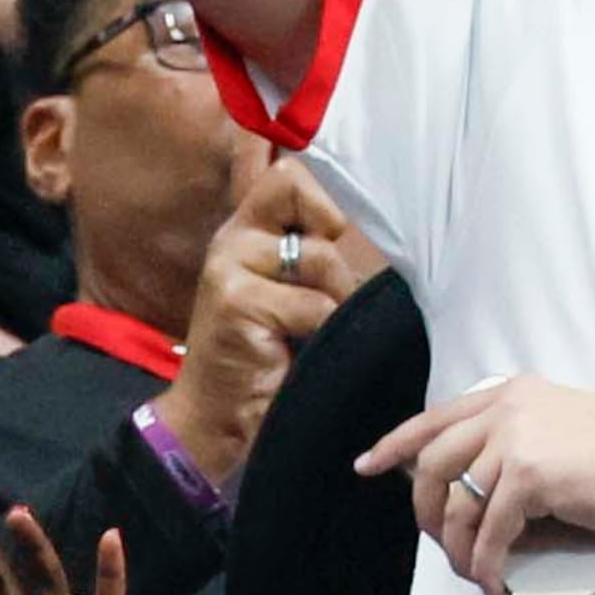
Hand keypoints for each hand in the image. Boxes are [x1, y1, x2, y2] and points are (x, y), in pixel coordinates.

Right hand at [153, 160, 368, 485]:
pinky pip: (313, 305)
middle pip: (307, 203)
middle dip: (334, 259)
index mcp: (246, 232)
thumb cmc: (265, 359)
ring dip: (334, 302)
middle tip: (324, 303)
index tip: (332, 243)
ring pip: (320, 258)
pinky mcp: (237, 300)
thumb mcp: (289, 296)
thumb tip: (378, 238)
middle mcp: (234, 239)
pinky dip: (320, 333)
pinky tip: (295, 354)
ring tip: (312, 334)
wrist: (216, 419)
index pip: (289, 175)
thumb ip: (310, 257)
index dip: (323, 203)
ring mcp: (230, 266)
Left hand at [359, 373, 594, 594]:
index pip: (436, 417)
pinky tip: (494, 584)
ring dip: (455, 549)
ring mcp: (517, 439)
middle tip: (435, 544)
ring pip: (455, 504)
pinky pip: (488, 534)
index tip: (368, 466)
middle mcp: (508, 408)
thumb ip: (515, 447)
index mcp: (513, 393)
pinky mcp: (531, 477)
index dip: (395, 444)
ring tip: (471, 573)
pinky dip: (485, 567)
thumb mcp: (564, 433)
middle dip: (424, 512)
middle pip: (432, 463)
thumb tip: (469, 495)